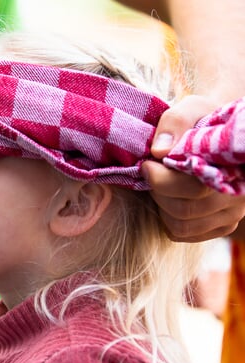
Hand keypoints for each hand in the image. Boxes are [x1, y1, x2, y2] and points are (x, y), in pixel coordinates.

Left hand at [143, 95, 244, 241]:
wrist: (218, 134)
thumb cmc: (202, 120)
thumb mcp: (190, 108)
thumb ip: (175, 122)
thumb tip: (159, 151)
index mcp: (238, 166)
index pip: (195, 188)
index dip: (161, 179)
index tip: (148, 164)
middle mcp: (240, 196)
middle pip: (184, 210)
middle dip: (158, 191)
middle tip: (152, 171)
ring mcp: (233, 215)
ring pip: (181, 225)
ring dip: (161, 205)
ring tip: (162, 183)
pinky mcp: (221, 227)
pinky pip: (182, 233)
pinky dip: (167, 218)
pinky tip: (170, 196)